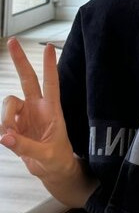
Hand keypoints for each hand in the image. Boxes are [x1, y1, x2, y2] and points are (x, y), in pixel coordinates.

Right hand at [0, 39, 78, 184]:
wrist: (52, 171)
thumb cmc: (57, 160)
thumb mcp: (46, 155)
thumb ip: (25, 146)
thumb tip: (4, 137)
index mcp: (52, 111)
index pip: (51, 84)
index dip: (49, 66)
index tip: (48, 47)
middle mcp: (38, 108)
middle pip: (28, 79)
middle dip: (20, 60)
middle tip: (12, 41)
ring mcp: (24, 115)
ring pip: (8, 102)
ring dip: (5, 117)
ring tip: (9, 137)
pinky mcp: (14, 125)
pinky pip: (2, 121)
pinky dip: (2, 130)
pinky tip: (7, 140)